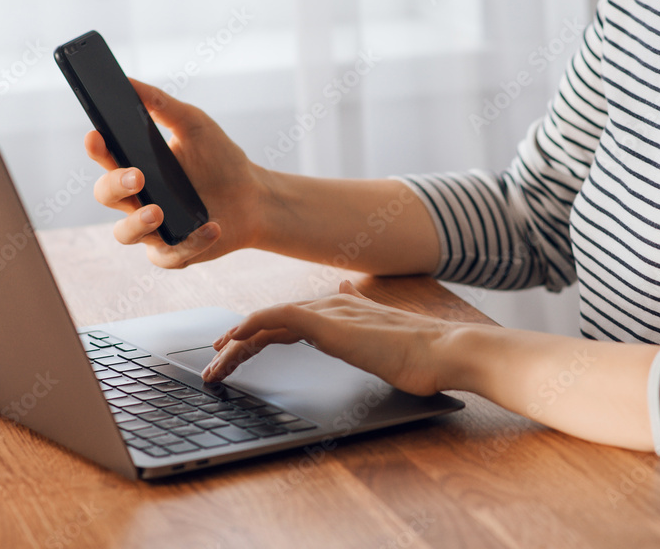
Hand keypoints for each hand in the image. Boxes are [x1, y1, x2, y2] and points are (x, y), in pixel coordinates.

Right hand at [87, 79, 267, 268]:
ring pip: (125, 234)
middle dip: (116, 185)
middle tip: (138, 176)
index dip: (97, 149)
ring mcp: (153, 229)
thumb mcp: (193, 124)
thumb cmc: (219, 159)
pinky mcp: (175, 252)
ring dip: (137, 224)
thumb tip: (127, 80)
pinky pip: (169, 256)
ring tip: (158, 212)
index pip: (106, 157)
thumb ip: (160, 104)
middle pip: (107, 195)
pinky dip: (190, 243)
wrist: (254, 196)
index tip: (97, 136)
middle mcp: (137, 199)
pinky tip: (211, 226)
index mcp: (135, 166)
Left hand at [201, 281, 456, 395]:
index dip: (257, 337)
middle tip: (214, 367)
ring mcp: (328, 311)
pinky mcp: (327, 321)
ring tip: (214, 364)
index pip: (287, 323)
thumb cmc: (422, 356)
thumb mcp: (384, 340)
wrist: (445, 351)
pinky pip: (276, 317)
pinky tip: (233, 339)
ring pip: (266, 321)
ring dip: (235, 343)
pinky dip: (250, 325)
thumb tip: (349, 294)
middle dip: (237, 346)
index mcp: (341, 313)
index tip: (235, 354)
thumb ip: (362, 319)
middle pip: (270, 323)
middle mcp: (330, 306)